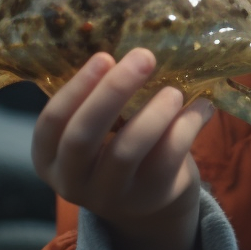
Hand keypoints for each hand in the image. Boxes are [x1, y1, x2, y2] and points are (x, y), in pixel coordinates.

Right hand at [32, 48, 213, 249]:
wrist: (149, 203)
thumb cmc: (116, 148)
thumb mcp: (97, 130)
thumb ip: (100, 99)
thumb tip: (132, 46)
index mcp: (49, 158)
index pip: (51, 123)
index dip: (76, 89)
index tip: (104, 56)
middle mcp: (72, 181)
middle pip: (84, 136)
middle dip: (113, 92)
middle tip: (144, 57)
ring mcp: (110, 196)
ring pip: (126, 151)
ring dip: (153, 114)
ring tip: (174, 90)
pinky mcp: (149, 198)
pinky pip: (166, 159)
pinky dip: (186, 127)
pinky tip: (202, 106)